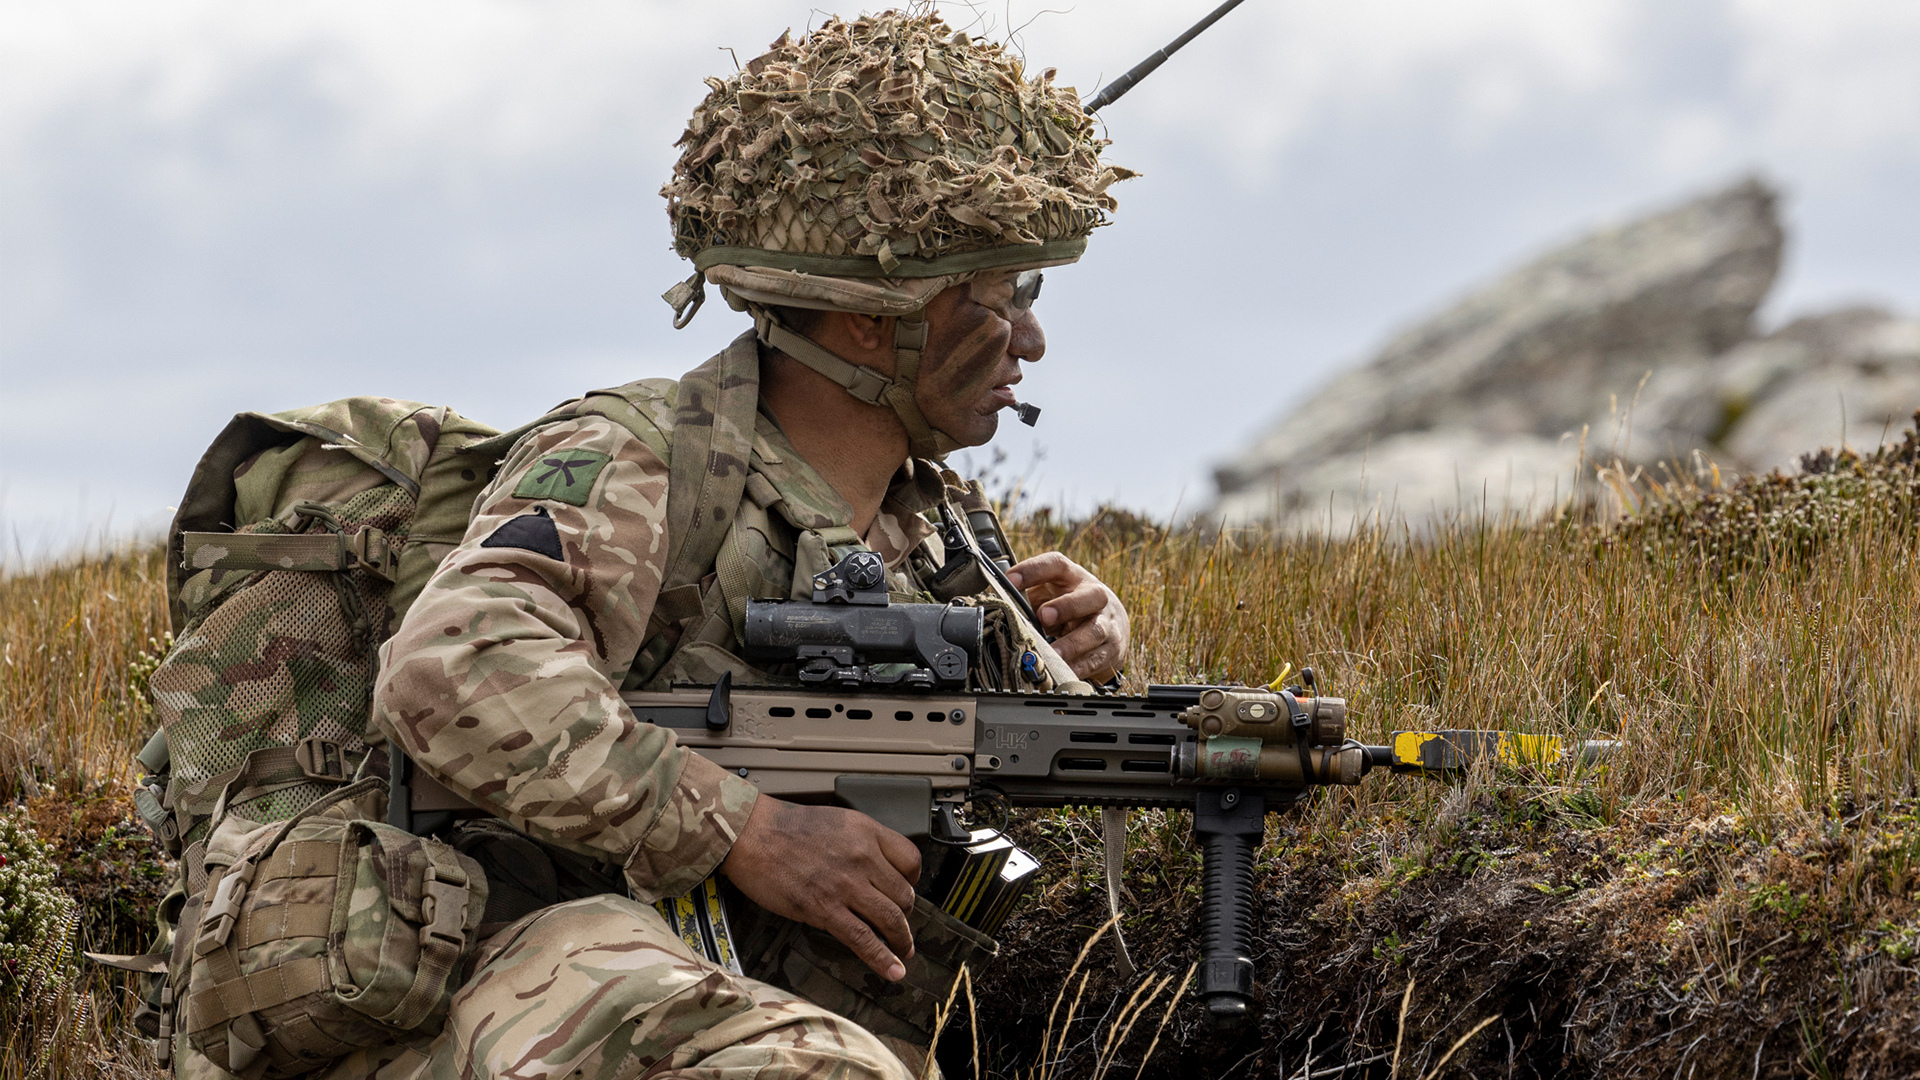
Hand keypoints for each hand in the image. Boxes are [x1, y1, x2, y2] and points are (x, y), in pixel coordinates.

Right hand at [718, 797, 921, 979]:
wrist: (750, 833)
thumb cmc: (784, 826)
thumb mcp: (836, 821)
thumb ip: (860, 841)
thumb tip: (874, 866)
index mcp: (867, 832)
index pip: (911, 861)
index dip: (913, 881)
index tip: (908, 890)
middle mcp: (863, 858)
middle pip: (904, 894)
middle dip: (906, 914)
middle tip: (902, 925)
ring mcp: (845, 885)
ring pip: (891, 919)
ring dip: (901, 940)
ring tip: (903, 951)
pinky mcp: (825, 909)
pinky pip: (863, 939)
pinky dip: (881, 958)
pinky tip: (892, 970)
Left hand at [1005, 552, 1130, 682]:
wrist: (1113, 625)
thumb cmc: (1071, 606)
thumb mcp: (1051, 595)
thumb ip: (1027, 599)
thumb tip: (994, 606)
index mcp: (1073, 578)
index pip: (1055, 565)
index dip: (1033, 570)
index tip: (1010, 579)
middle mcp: (1095, 596)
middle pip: (1089, 596)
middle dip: (1066, 606)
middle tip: (1044, 616)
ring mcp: (1107, 623)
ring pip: (1095, 631)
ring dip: (1072, 644)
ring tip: (1053, 654)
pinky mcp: (1112, 648)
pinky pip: (1096, 659)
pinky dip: (1079, 667)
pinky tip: (1064, 671)